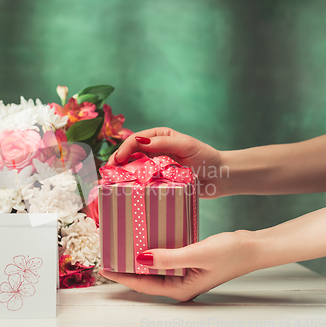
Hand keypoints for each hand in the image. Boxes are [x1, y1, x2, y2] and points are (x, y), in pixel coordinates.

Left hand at [99, 230, 257, 300]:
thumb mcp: (197, 254)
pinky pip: (163, 258)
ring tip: (119, 246)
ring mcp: (183, 274)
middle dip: (125, 268)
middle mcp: (179, 284)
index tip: (104, 266)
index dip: (121, 276)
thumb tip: (141, 258)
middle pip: (144, 278)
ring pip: (153, 268)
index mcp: (180, 288)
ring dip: (137, 258)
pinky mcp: (187, 262)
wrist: (253, 247)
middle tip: (108, 254)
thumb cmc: (231, 253)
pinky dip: (152, 251)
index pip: (142, 285)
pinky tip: (143, 241)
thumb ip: (169, 257)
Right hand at [107, 127, 224, 197]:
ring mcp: (155, 166)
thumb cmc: (205, 157)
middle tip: (106, 173)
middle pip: (130, 155)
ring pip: (133, 169)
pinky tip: (123, 190)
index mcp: (158, 137)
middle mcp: (154, 150)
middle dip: (116, 163)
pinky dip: (132, 185)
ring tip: (108, 183)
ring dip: (120, 175)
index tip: (117, 160)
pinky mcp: (158, 181)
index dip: (123, 149)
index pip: (135, 140)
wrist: (219, 177)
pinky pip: (142, 182)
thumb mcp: (184, 145)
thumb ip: (162, 142)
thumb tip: (139, 140)